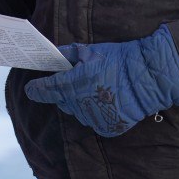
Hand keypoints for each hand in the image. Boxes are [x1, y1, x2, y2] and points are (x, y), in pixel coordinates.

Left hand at [24, 25, 178, 136]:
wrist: (148, 77)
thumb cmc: (118, 60)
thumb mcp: (91, 51)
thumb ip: (68, 54)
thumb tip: (53, 54)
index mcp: (72, 84)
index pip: (44, 90)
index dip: (36, 89)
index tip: (31, 88)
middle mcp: (79, 105)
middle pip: (62, 102)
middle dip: (64, 92)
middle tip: (76, 81)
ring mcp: (94, 118)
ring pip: (79, 112)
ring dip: (82, 102)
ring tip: (98, 89)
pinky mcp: (108, 128)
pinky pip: (95, 120)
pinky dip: (98, 112)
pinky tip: (109, 100)